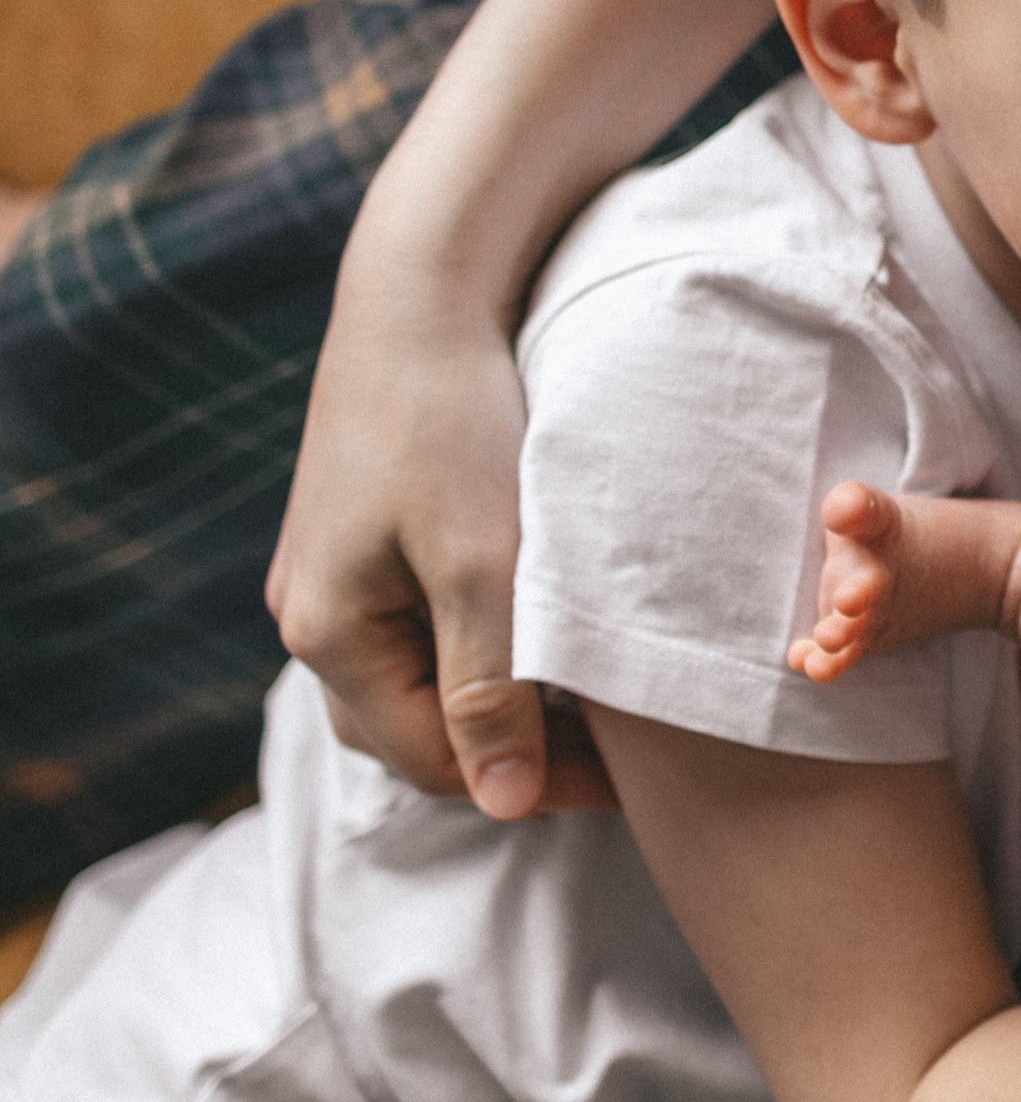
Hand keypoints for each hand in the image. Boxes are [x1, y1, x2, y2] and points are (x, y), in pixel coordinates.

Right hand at [268, 286, 610, 816]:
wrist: (422, 296)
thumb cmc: (456, 423)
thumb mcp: (484, 568)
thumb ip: (489, 689)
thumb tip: (502, 804)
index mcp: (330, 636)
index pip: (437, 762)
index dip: (537, 785)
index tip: (630, 783)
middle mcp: (309, 617)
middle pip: (414, 737)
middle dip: (512, 756)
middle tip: (617, 756)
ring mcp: (327, 577)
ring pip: (413, 688)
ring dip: (494, 707)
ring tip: (588, 707)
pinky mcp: (358, 541)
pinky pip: (414, 633)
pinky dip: (475, 655)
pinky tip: (540, 641)